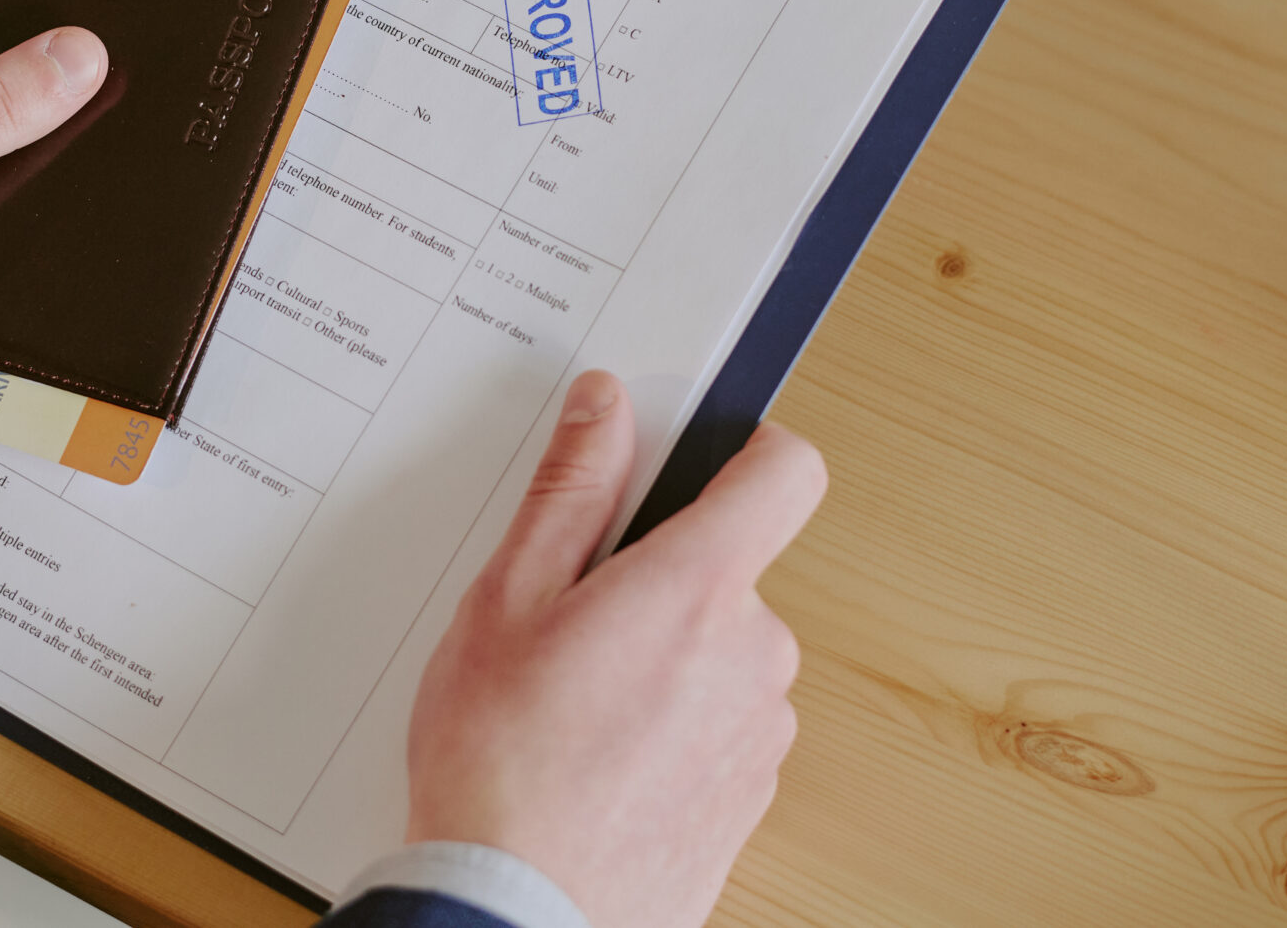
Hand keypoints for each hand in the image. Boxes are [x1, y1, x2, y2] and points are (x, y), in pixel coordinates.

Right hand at [405, 371, 826, 927]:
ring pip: (723, 651)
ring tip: (575, 702)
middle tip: (572, 621)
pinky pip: (723, 722)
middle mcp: (753, 654)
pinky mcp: (751, 794)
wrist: (518, 915)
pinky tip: (600, 755)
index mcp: (699, 588)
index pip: (784, 473)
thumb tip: (607, 409)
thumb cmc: (502, 769)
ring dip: (666, 658)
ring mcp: (761, 731)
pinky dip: (674, 724)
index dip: (749, 450)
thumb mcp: (507, 602)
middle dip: (662, 579)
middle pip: (732, 570)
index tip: (702, 454)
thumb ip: (570, 492)